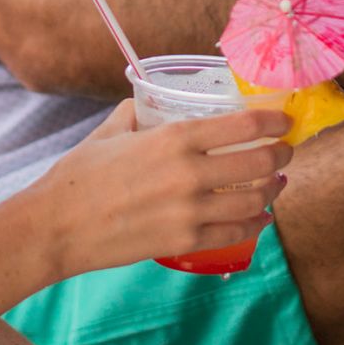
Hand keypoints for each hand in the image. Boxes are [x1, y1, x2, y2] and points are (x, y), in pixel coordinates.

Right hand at [13, 100, 292, 280]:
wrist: (57, 225)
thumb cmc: (78, 176)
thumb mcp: (110, 132)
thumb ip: (136, 114)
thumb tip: (149, 104)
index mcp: (173, 138)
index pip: (242, 125)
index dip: (272, 120)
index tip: (284, 120)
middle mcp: (189, 172)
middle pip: (259, 163)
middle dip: (281, 156)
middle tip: (285, 152)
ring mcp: (189, 210)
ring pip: (253, 200)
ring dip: (273, 191)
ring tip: (277, 185)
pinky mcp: (184, 240)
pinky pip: (234, 232)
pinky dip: (255, 224)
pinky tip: (260, 218)